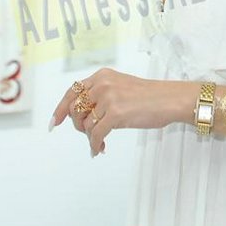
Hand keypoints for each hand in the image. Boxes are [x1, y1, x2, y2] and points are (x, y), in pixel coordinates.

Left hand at [49, 68, 192, 157]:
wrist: (170, 99)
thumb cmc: (150, 97)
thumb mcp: (121, 87)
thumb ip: (101, 95)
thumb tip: (82, 116)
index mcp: (102, 76)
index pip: (73, 91)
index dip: (61, 108)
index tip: (54, 122)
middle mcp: (102, 84)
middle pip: (76, 110)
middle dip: (79, 126)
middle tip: (89, 134)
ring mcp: (108, 98)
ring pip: (85, 124)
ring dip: (90, 136)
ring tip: (100, 141)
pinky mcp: (116, 113)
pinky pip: (96, 134)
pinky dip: (96, 144)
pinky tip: (101, 149)